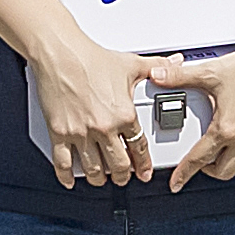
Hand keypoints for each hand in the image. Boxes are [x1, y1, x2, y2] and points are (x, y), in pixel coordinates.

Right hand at [24, 21, 163, 189]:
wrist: (60, 53)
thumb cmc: (92, 58)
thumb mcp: (131, 64)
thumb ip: (156, 66)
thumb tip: (175, 62)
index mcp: (124, 114)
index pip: (139, 147)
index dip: (144, 164)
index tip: (144, 172)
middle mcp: (104, 127)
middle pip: (118, 165)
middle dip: (123, 176)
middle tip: (123, 178)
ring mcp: (81, 133)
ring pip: (93, 169)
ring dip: (99, 178)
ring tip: (101, 179)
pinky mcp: (60, 132)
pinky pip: (63, 162)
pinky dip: (66, 176)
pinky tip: (69, 180)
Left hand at [164, 27, 234, 178]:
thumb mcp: (210, 72)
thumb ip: (180, 76)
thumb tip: (156, 74)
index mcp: (225, 127)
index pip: (199, 159)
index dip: (184, 173)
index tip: (176, 183)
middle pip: (223, 171)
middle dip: (210, 169)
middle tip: (206, 160)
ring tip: (229, 158)